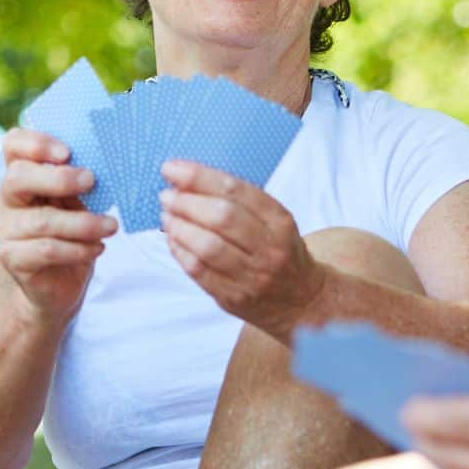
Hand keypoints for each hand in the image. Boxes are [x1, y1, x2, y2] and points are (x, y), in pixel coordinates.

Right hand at [0, 127, 117, 322]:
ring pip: (42, 220)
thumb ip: (81, 180)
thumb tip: (107, 164)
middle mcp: (5, 198)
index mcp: (20, 173)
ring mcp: (5, 229)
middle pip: (19, 177)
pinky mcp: (12, 258)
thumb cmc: (71, 232)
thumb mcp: (78, 200)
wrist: (59, 283)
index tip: (67, 152)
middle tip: (92, 182)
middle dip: (60, 178)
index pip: (13, 144)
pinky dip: (78, 248)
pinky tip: (97, 247)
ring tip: (110, 225)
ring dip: (83, 222)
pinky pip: (47, 249)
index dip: (37, 143)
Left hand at [158, 160, 321, 332]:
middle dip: (187, 202)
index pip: (235, 190)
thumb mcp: (273, 220)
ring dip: (180, 227)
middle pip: (221, 217)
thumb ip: (236, 201)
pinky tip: (173, 240)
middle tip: (167, 196)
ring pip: (208, 246)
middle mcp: (269, 247)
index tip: (172, 169)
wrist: (301, 300)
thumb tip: (186, 183)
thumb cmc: (278, 251)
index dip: (199, 177)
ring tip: (167, 217)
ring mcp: (252, 276)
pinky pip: (200, 272)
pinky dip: (180, 252)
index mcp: (279, 220)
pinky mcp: (234, 297)